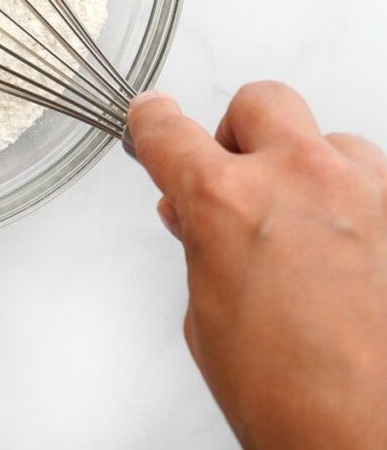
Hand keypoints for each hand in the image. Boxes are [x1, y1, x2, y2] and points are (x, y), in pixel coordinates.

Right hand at [128, 82, 386, 449]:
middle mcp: (298, 178)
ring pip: (331, 141)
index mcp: (224, 200)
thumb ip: (203, 249)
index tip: (153, 116)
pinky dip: (362, 207)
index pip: (168, 132)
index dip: (153, 122)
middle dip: (239, 131)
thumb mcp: (210, 321)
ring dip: (312, 172)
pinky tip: (357, 255)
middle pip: (260, 102)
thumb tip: (199, 221)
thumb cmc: (298, 404)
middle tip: (239, 171)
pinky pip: (380, 184)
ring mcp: (366, 191)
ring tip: (312, 229)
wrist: (377, 443)